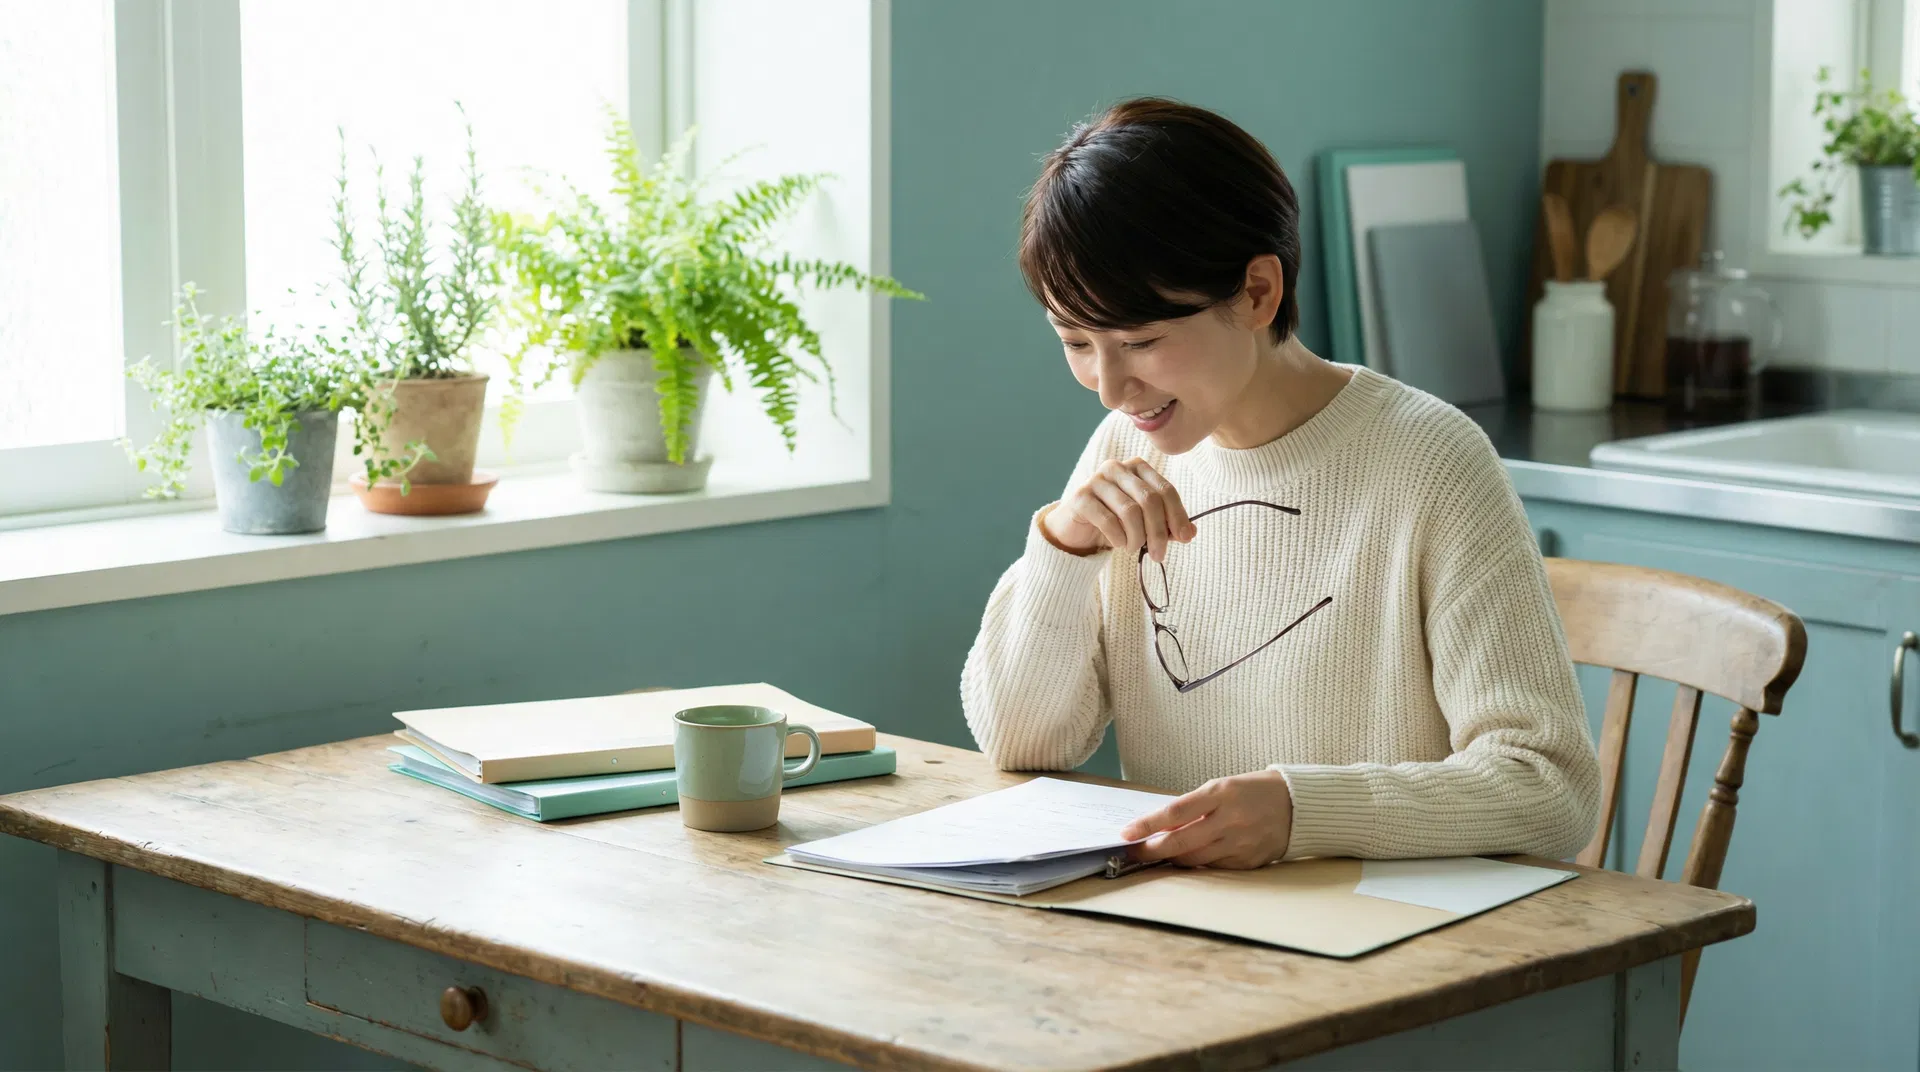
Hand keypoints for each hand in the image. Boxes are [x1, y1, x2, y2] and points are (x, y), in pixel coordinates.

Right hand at [1041, 457, 1195, 561]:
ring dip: (1136, 537)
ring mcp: (1097, 480)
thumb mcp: (1145, 524)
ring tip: (1133, 548)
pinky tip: (1118, 544)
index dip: (1178, 515)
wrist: (1077, 530)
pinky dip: (1118, 538)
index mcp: (1138, 468)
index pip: (1165, 490)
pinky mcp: (1081, 496)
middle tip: (1158, 555)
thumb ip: (1168, 526)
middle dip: (1158, 532)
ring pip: (1130, 511)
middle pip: (1149, 500)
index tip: (1184, 538)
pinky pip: (1108, 520)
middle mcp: (1117, 468)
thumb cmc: (1115, 523)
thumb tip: (1190, 533)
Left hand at [1120, 771, 1292, 868]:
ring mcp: (1240, 843)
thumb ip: (1193, 807)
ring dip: (1172, 858)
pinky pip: (1213, 867)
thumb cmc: (1252, 791)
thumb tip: (1159, 826)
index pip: (1175, 812)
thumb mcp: (1222, 788)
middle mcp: (1230, 820)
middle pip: (1181, 841)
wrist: (1297, 805)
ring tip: (1158, 853)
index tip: (1126, 833)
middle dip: (1152, 850)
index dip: (1147, 825)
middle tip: (1134, 851)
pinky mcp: (1248, 862)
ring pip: (1194, 859)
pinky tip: (1188, 857)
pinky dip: (1197, 863)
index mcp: (1221, 794)